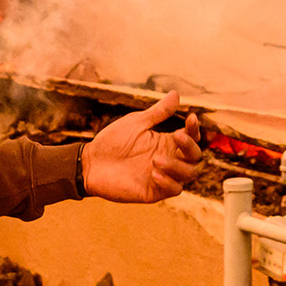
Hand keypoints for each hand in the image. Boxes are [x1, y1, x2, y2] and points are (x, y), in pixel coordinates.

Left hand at [81, 90, 201, 203]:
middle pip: (194, 157)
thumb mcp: (136, 123)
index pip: (190, 137)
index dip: (194, 129)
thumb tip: (176, 94)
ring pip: (188, 174)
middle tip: (176, 136)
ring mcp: (163, 177)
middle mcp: (168, 159)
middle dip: (190, 146)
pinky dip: (169, 182)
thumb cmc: (112, 141)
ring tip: (156, 159)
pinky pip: (174, 190)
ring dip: (177, 166)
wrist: (91, 164)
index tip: (190, 118)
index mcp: (165, 142)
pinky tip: (154, 174)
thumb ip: (158, 112)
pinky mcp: (154, 192)